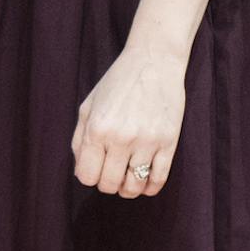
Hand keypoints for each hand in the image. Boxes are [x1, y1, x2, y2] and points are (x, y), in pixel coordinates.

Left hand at [72, 47, 186, 197]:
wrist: (154, 62)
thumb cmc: (117, 84)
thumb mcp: (88, 106)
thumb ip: (79, 140)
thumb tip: (81, 171)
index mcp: (97, 129)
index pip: (87, 176)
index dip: (89, 177)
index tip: (95, 169)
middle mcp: (120, 138)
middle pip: (109, 184)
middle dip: (108, 184)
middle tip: (111, 173)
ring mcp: (147, 142)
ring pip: (134, 186)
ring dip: (128, 188)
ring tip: (128, 179)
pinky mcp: (169, 142)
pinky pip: (159, 179)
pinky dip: (150, 187)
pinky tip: (145, 182)